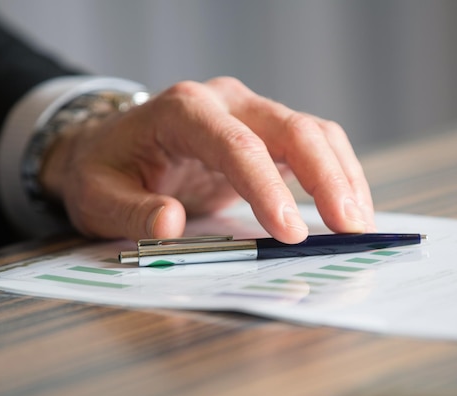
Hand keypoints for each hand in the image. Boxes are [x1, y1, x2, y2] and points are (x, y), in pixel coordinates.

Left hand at [40, 77, 374, 243]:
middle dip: (326, 177)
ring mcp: (248, 113)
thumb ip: (130, 210)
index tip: (290, 232)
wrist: (111, 148)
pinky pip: (312, 145)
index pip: (235, 143)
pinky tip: (347, 207)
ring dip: (341, 175)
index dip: (267, 187)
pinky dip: (335, 174)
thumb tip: (170, 225)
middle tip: (349, 228)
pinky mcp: (263, 134)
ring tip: (357, 223)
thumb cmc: (105, 170)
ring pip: (312, 131)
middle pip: (290, 127)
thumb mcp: (98, 195)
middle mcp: (224, 102)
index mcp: (182, 110)